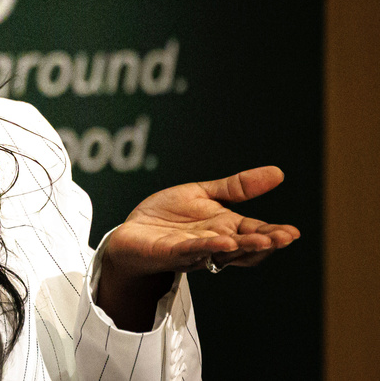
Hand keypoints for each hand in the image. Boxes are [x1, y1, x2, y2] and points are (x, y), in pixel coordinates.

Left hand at [97, 166, 299, 330]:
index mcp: (225, 228)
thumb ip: (237, 187)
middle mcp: (213, 244)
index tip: (292, 232)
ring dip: (241, 247)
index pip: (254, 232)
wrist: (132, 233)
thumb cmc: (168, 216)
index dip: (273, 234)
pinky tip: (222, 240)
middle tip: (282, 238)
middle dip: (263, 243)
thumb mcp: (204, 194)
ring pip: (221, 252)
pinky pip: (191, 251)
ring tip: (262, 241)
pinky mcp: (170, 252)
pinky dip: (207, 246)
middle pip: (244, 247)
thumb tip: (278, 172)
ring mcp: (193, 251)